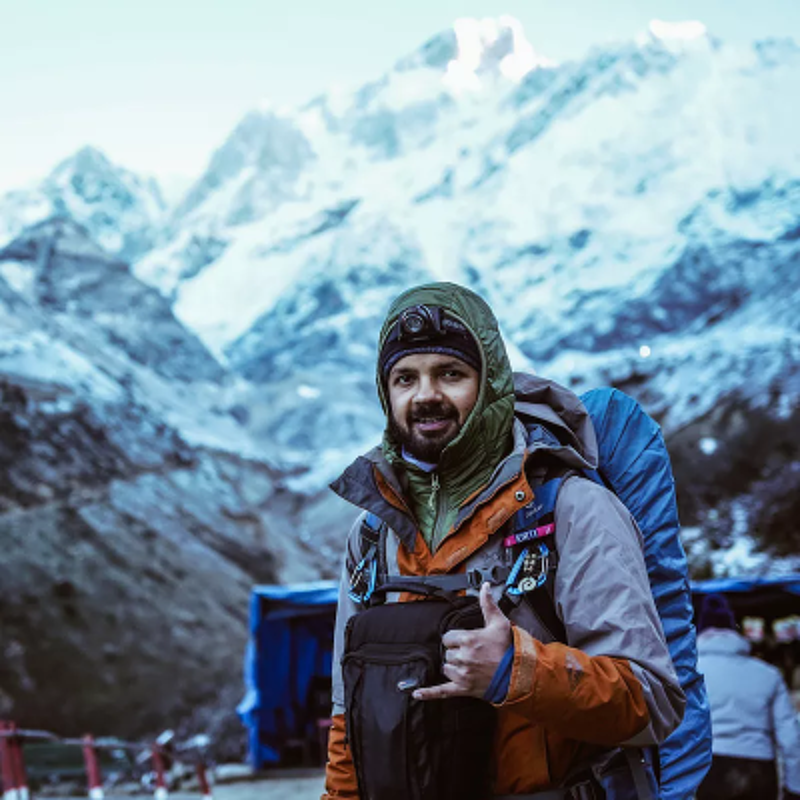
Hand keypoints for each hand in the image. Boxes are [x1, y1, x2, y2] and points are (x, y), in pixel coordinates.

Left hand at [413, 582, 511, 700]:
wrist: (518, 675)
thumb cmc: (509, 648)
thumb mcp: (499, 623)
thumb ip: (488, 604)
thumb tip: (485, 586)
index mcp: (468, 639)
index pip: (448, 637)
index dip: (456, 639)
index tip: (466, 641)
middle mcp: (463, 657)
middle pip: (447, 653)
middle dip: (457, 653)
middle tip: (473, 654)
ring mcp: (462, 674)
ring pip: (446, 668)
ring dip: (454, 667)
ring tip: (470, 666)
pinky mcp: (463, 689)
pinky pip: (442, 691)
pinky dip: (429, 693)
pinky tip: (417, 694)